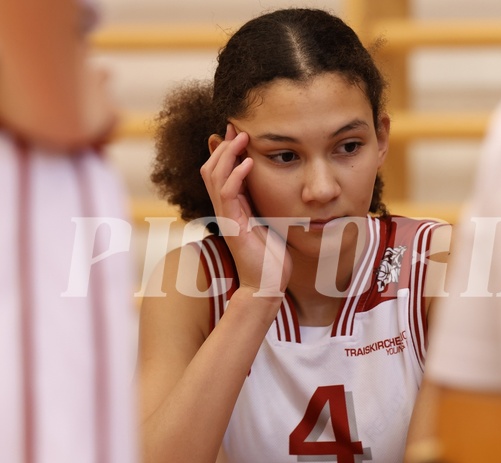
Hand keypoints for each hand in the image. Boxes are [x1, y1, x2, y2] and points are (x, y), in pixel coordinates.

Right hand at [200, 124, 291, 296]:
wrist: (266, 283)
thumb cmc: (270, 255)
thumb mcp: (270, 220)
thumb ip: (265, 202)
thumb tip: (276, 185)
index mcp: (232, 206)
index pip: (220, 171)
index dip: (225, 150)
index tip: (238, 130)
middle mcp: (225, 209)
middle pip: (211, 169)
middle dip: (223, 146)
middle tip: (238, 128)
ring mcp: (226, 216)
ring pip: (214, 177)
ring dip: (227, 154)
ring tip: (242, 137)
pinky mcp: (232, 225)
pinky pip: (228, 195)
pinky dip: (236, 176)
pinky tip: (248, 163)